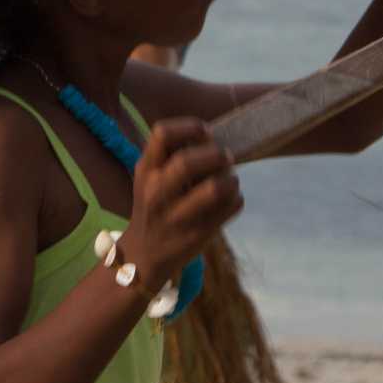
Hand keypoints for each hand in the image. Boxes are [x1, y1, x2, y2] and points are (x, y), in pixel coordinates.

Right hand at [121, 119, 241, 290]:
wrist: (144, 254)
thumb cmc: (155, 206)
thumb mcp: (150, 178)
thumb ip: (172, 156)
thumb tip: (211, 135)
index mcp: (146, 171)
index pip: (162, 135)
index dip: (190, 127)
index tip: (205, 132)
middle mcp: (156, 193)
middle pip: (187, 162)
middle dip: (215, 154)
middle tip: (226, 157)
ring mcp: (176, 217)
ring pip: (214, 189)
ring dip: (231, 179)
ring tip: (231, 180)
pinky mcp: (197, 234)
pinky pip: (230, 208)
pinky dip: (237, 198)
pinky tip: (231, 199)